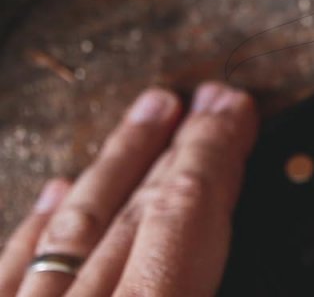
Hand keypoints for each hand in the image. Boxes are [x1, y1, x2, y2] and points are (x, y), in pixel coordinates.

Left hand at [0, 83, 256, 296]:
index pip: (185, 214)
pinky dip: (40, 225)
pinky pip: (12, 270)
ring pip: (75, 225)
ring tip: (152, 112)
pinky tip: (60, 189)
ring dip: (118, 163)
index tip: (234, 112)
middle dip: (182, 148)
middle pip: (137, 210)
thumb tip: (227, 239)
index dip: (214, 153)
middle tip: (211, 101)